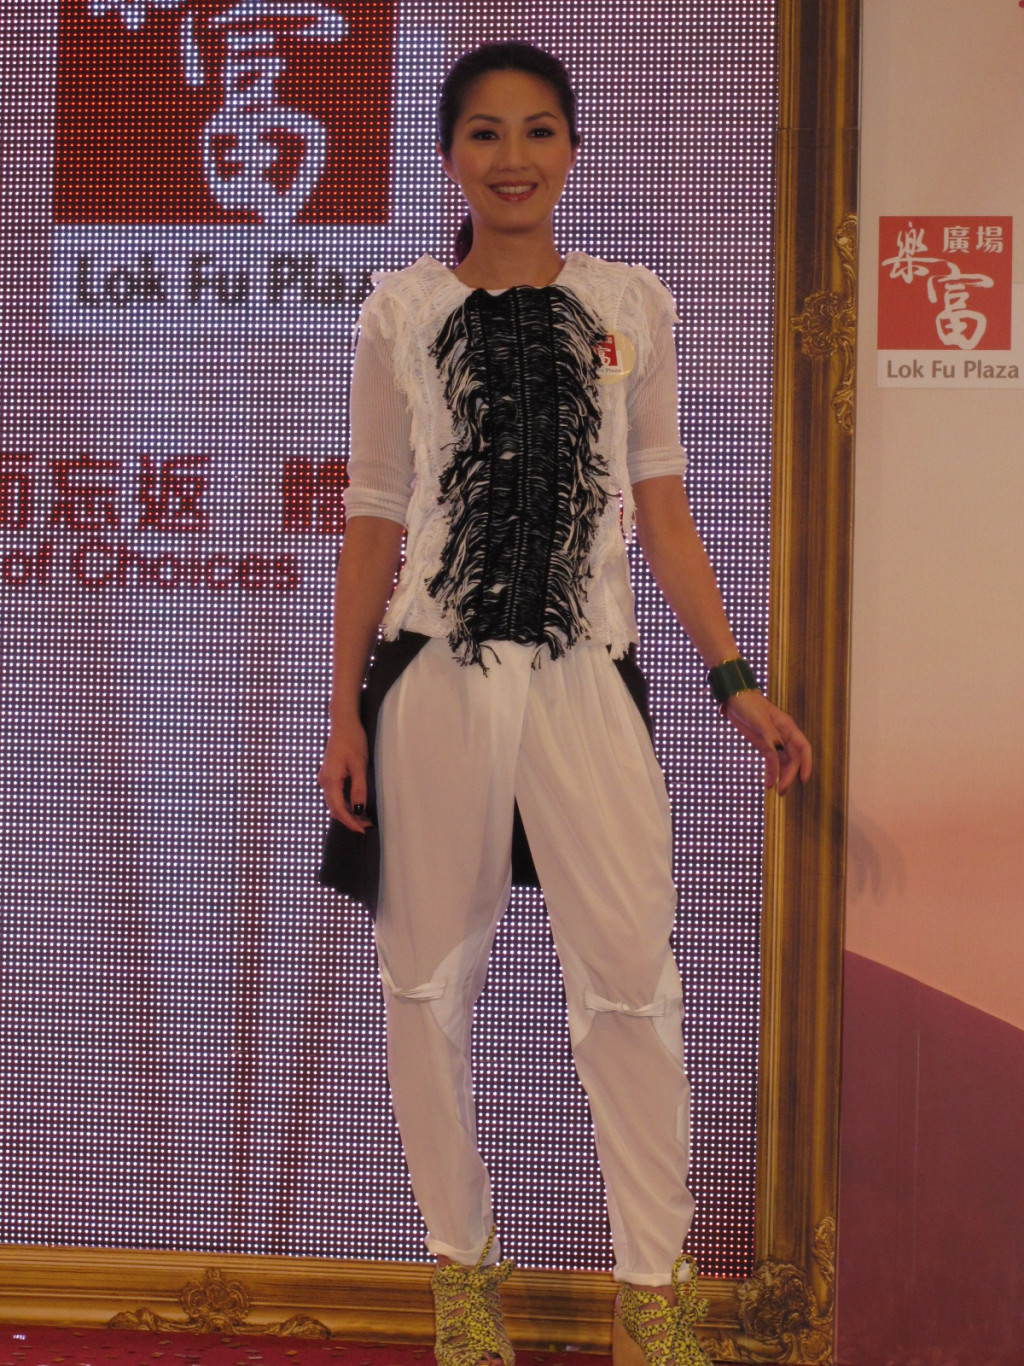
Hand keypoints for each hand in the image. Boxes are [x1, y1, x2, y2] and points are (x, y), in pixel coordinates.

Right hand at [318, 715, 372, 831]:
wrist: (343, 723)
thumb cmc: (352, 740)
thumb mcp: (359, 765)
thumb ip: (358, 788)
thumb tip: (359, 808)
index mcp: (330, 780)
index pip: (338, 809)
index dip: (350, 822)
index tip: (362, 830)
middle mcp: (324, 781)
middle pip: (334, 809)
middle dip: (350, 819)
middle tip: (367, 826)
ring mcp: (325, 778)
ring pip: (335, 803)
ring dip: (349, 812)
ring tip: (365, 818)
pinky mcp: (329, 775)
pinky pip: (335, 795)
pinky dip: (346, 803)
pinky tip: (357, 805)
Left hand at [722, 691, 812, 794]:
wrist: (733, 699)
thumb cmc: (748, 704)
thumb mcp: (759, 719)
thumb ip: (770, 735)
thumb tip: (779, 750)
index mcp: (787, 727)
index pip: (803, 747)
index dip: (806, 763)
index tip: (803, 779)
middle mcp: (783, 735)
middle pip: (793, 759)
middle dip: (789, 775)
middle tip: (782, 790)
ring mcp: (773, 741)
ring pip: (783, 762)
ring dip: (782, 776)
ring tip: (778, 791)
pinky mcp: (763, 744)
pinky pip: (771, 761)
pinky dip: (771, 772)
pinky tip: (769, 782)